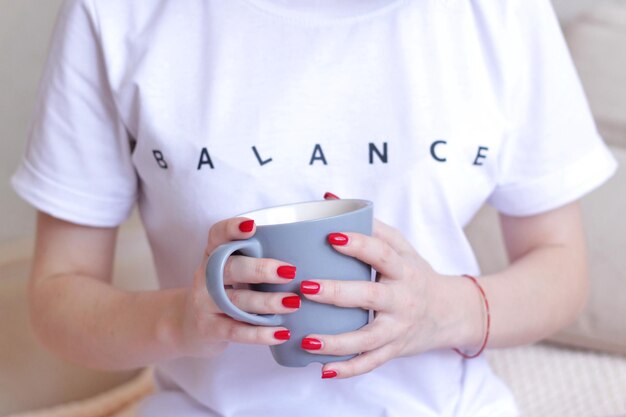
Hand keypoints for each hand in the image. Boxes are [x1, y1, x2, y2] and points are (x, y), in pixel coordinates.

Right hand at [177, 218, 299, 357]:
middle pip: (231, 269)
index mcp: (213, 255)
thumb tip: (308, 254)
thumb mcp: (231, 271)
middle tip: (290, 272)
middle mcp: (205, 276)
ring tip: (294, 303)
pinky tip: (282, 333)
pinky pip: (236, 331)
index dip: (231, 229)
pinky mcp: (209, 329)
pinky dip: (260, 333)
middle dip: (261, 269)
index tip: (252, 226)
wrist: (188, 325)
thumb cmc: (224, 291)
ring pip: (237, 301)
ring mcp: (205, 303)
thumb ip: (256, 259)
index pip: (217, 235)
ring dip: (267, 302)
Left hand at [300, 218, 478, 378]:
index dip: (358, 244)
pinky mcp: (394, 349)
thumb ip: (368, 224)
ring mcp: (399, 327)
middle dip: (337, 293)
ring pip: (367, 338)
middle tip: (306, 288)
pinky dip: (349, 369)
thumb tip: (328, 197)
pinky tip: (324, 370)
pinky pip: (372, 363)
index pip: (382, 253)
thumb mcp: (400, 247)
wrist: (449, 312)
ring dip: (336, 342)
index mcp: (403, 269)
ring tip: (306, 339)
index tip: (330, 237)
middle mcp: (402, 298)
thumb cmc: (413, 273)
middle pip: (370, 296)